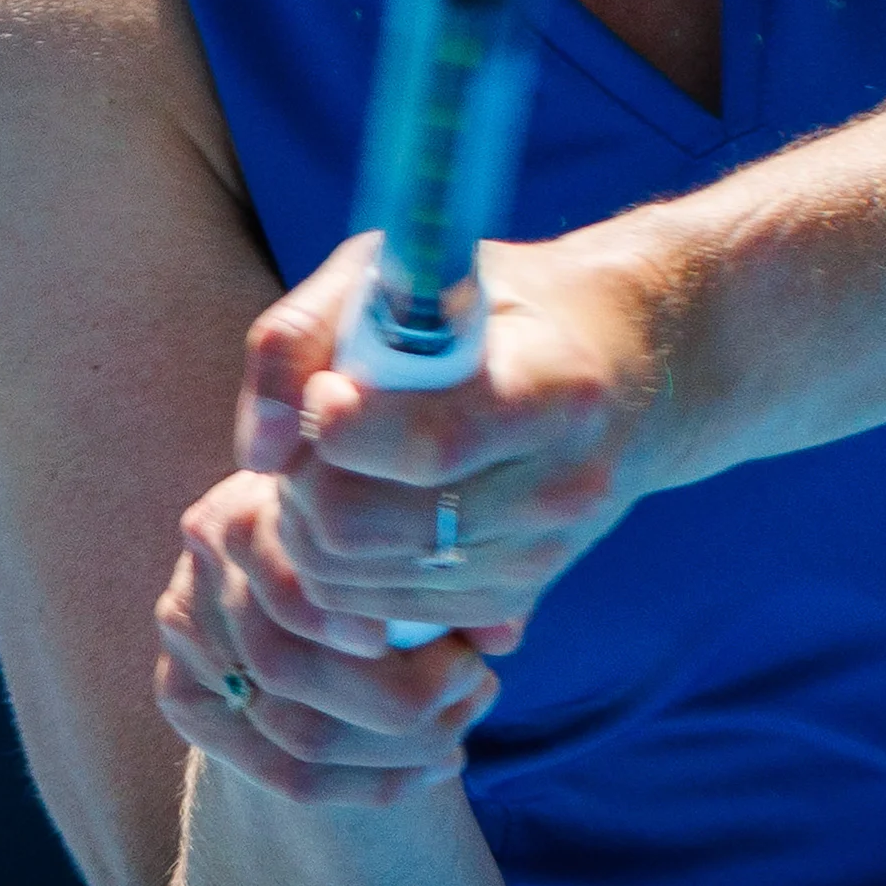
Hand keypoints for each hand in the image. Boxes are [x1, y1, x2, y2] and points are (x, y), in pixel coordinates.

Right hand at [154, 469, 500, 803]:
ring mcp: (184, 642)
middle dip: (403, 700)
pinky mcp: (183, 701)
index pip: (291, 587)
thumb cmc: (358, 529)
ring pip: (295, 735)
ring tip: (464, 728)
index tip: (451, 653)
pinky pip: (285, 775)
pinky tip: (435, 765)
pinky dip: (375, 783)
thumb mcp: (390, 522)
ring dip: (399, 750)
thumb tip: (503, 634)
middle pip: (288, 670)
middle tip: (477, 686)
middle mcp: (199, 576)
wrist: (282, 552)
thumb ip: (445, 567)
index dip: (360, 627)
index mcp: (242, 514)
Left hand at [237, 229, 678, 642]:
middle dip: (302, 483)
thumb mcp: (402, 271)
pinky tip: (357, 509)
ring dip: (308, 528)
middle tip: (310, 435)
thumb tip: (257, 448)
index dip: (343, 429)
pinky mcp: (514, 600)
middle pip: (366, 525)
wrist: (627, 369)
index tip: (325, 393)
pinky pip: (380, 614)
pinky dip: (339, 571)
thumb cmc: (491, 303)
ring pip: (355, 583)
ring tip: (329, 467)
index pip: (430, 443)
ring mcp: (540, 555)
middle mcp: (560, 485)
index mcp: (553, 386)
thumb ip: (303, 336)